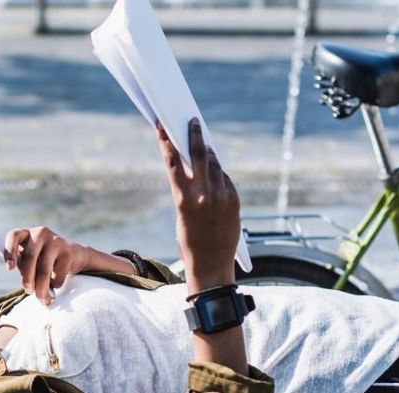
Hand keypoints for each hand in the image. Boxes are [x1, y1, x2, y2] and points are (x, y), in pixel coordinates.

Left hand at [2, 226, 88, 303]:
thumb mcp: (31, 259)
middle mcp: (40, 233)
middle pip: (29, 257)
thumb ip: (23, 266)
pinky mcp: (68, 252)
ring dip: (41, 289)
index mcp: (26, 234)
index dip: (9, 252)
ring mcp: (55, 241)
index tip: (9, 269)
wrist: (74, 255)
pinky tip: (56, 284)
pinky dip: (55, 285)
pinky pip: (57, 275)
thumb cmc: (45, 259)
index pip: (13, 236)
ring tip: (42, 298)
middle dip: (27, 279)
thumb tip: (26, 286)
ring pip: (44, 270)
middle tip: (28, 291)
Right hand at [156, 118, 239, 290]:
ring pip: (215, 165)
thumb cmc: (191, 241)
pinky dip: (220, 176)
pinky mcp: (234, 200)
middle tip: (194, 121)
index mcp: (183, 199)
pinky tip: (216, 177)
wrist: (212, 264)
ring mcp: (221, 196)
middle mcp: (203, 194)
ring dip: (209, 156)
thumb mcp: (182, 214)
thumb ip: (186, 189)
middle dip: (195, 135)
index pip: (173, 162)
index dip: (167, 141)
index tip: (163, 125)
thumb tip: (195, 165)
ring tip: (205, 148)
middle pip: (199, 154)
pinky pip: (226, 179)